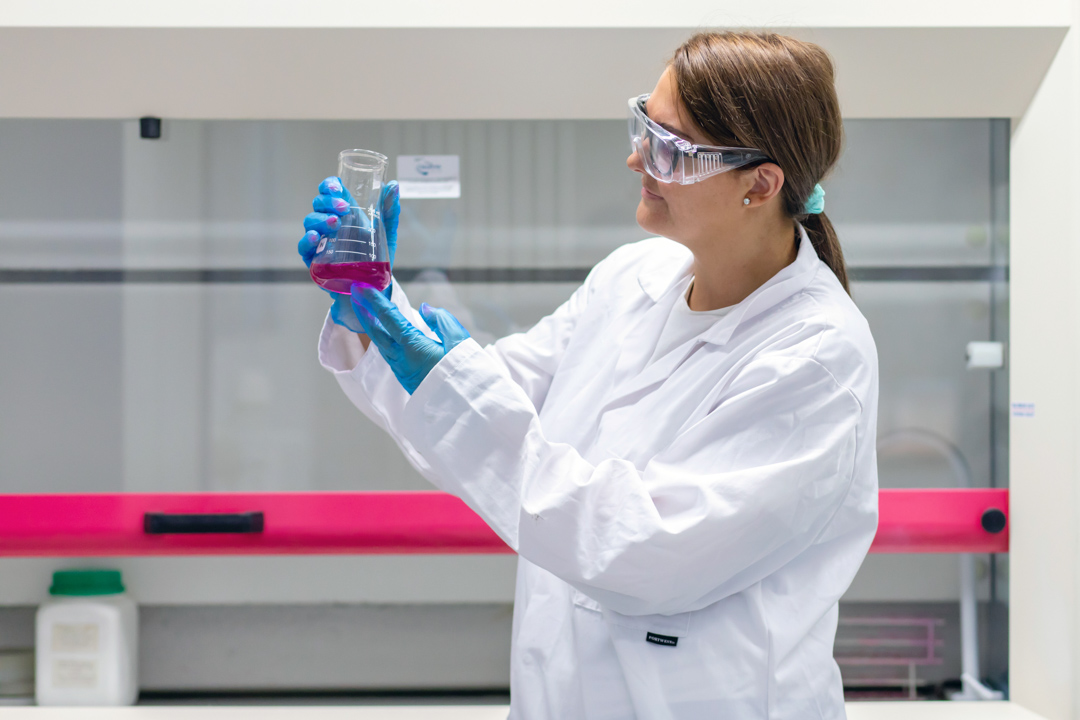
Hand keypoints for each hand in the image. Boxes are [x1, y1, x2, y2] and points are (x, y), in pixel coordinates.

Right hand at [298, 177, 400, 331]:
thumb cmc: (376, 256)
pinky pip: (304, 247)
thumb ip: (389, 210)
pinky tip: (316, 238)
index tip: (336, 187)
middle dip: (328, 202)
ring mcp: (320, 240)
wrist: (372, 287)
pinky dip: (308, 241)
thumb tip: (394, 185)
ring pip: (310, 222)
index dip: (329, 185)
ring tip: (335, 223)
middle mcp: (329, 223)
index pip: (330, 192)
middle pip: (318, 204)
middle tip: (344, 208)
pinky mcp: (314, 259)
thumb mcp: (387, 233)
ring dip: (320, 220)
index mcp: (345, 212)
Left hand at [350, 285, 470, 393]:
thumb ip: (442, 321)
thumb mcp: (460, 342)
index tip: (362, 288)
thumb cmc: (465, 375)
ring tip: (365, 311)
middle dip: (364, 312)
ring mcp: (402, 370)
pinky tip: (382, 334)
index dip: (374, 301)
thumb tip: (425, 309)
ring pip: (380, 344)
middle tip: (354, 294)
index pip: (388, 318)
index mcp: (414, 346)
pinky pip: (387, 354)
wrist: (463, 409)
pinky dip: (381, 339)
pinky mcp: (405, 378)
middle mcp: (402, 359)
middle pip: (376, 332)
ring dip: (370, 326)